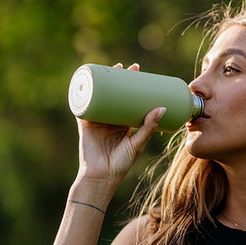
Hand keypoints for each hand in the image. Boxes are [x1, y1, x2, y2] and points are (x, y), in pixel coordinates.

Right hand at [75, 62, 164, 190]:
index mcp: (123, 125)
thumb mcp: (137, 144)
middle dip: (122, 79)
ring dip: (105, 80)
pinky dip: (84, 91)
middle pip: (116, 94)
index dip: (135, 87)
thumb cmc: (120, 165)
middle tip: (132, 67)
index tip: (143, 75)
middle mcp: (110, 120)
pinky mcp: (85, 123)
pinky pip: (83, 104)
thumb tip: (162, 107)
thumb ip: (149, 127)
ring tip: (114, 67)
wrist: (100, 178)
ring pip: (101, 95)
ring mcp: (97, 120)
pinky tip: (88, 78)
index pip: (130, 101)